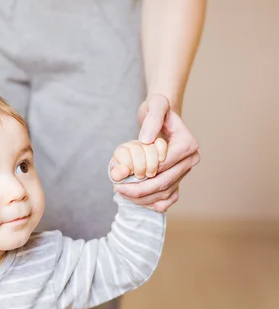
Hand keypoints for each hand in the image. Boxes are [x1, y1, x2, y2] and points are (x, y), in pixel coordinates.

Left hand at [114, 94, 199, 211]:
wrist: (162, 116)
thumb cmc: (158, 109)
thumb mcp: (155, 105)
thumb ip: (152, 119)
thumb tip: (146, 141)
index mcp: (187, 144)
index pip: (163, 166)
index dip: (142, 174)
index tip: (122, 178)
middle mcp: (190, 160)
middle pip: (164, 183)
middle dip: (140, 190)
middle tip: (118, 190)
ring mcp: (185, 172)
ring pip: (165, 193)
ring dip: (143, 198)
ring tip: (123, 193)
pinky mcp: (179, 179)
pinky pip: (169, 198)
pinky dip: (153, 203)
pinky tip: (136, 200)